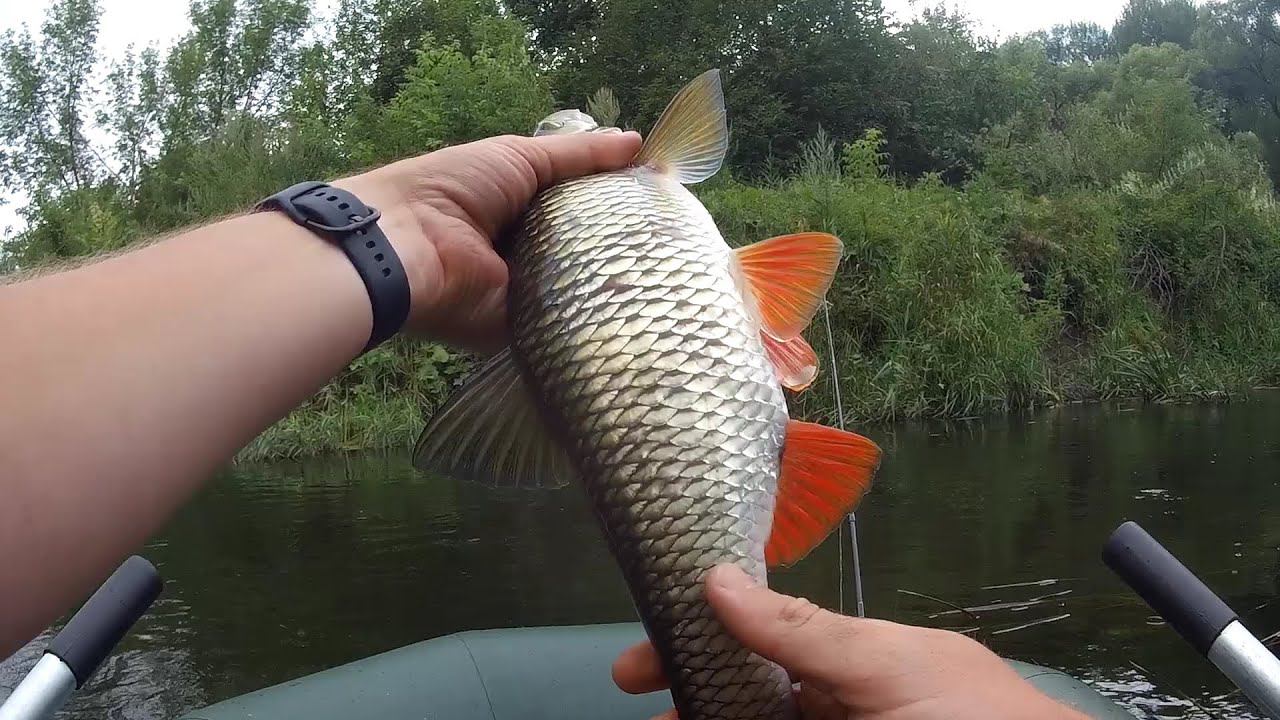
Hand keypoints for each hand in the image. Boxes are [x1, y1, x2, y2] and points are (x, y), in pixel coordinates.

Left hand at [333, 131, 641, 352]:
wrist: (405, 246)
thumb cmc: (454, 188)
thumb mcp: (520, 157)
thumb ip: (579, 155)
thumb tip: (638, 143)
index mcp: (519, 212)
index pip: (578, 211)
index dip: (614, 205)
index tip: (657, 200)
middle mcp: (524, 254)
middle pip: (585, 250)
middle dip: (620, 245)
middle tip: (669, 237)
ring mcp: (523, 295)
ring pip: (581, 288)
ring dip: (610, 280)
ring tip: (660, 269)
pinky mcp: (520, 331)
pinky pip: (564, 323)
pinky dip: (590, 314)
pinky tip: (633, 304)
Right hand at [613, 564, 1088, 719]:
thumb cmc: (980, 719)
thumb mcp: (890, 666)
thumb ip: (802, 631)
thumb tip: (716, 576)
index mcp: (853, 665)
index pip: (758, 646)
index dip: (698, 646)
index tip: (639, 665)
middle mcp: (841, 708)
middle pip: (748, 700)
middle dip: (691, 701)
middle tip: (642, 713)